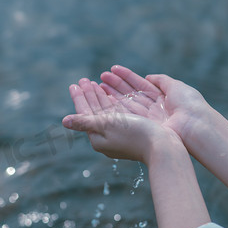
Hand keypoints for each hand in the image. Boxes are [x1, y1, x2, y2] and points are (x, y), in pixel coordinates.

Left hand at [62, 78, 180, 162]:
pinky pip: (117, 115)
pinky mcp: (131, 132)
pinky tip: (110, 96)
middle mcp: (106, 138)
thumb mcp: (107, 125)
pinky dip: (111, 103)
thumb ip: (85, 122)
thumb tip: (64, 121)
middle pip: (93, 112)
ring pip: (105, 112)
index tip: (74, 84)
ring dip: (99, 97)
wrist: (163, 147)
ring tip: (93, 84)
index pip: (84, 114)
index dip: (80, 98)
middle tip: (82, 80)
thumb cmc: (135, 135)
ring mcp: (119, 135)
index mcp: (97, 138)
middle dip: (88, 95)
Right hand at [100, 65, 209, 140]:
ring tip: (97, 86)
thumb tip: (148, 76)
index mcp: (161, 98)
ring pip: (125, 103)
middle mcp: (152, 108)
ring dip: (111, 94)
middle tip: (100, 77)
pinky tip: (104, 99)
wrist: (195, 126)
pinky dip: (114, 106)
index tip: (112, 70)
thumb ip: (161, 80)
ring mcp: (146, 119)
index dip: (126, 77)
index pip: (139, 85)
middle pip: (129, 94)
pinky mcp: (142, 127)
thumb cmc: (189, 105)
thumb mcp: (176, 86)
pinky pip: (126, 114)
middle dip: (115, 85)